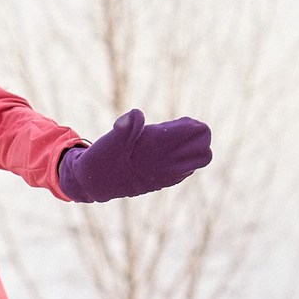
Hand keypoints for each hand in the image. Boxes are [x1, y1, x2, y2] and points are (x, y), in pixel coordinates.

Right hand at [56, 111, 211, 202]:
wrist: (93, 184)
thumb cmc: (102, 158)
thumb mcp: (111, 138)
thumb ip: (127, 126)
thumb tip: (136, 114)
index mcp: (160, 150)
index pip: (197, 134)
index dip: (190, 125)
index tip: (175, 123)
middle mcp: (168, 165)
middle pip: (205, 151)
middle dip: (198, 136)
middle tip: (178, 130)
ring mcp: (167, 176)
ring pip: (199, 161)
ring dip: (192, 148)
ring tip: (171, 140)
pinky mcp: (163, 182)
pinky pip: (186, 170)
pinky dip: (183, 159)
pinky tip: (166, 153)